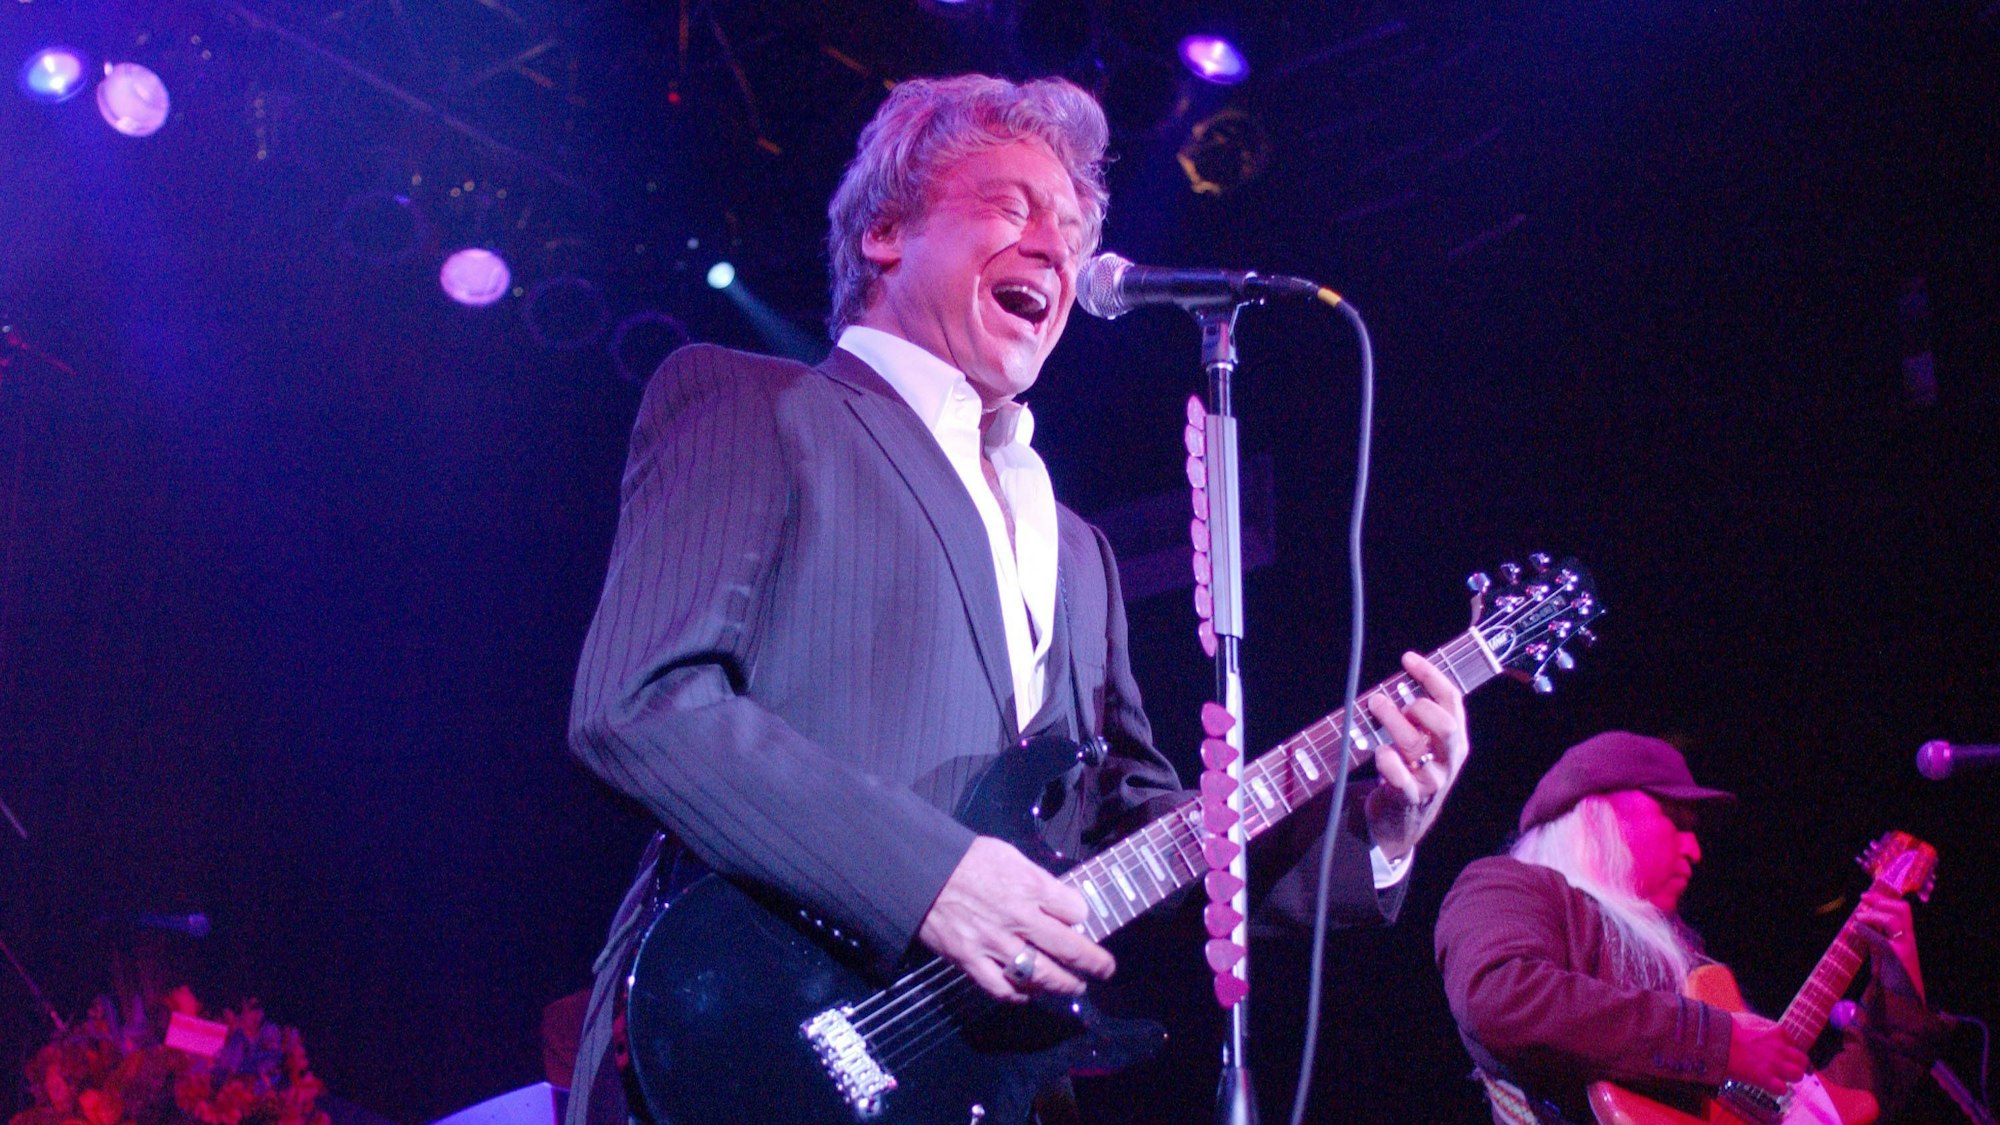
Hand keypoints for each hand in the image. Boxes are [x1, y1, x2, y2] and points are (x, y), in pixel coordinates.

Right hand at [917, 836, 1115, 1001]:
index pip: (1076, 910)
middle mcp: (1018, 918)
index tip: (1080, 922)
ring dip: (1064, 985)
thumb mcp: (1008, 854)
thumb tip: (1058, 898)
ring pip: (1041, 975)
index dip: (1083, 917)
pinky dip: (1019, 996)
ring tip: (1075, 987)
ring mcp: (995, 943)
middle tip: (1105, 969)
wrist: (918, 872)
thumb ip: (1036, 879)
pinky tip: (1027, 995)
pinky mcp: (970, 960)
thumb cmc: (965, 859)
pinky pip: (1002, 988)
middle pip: (1069, 948)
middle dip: (1094, 963)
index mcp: (1030, 887)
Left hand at [1363, 651, 1470, 859]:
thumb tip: (1402, 679)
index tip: (1407, 658)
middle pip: (1446, 725)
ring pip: (1415, 746)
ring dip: (1391, 721)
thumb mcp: (1424, 743)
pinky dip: (1387, 760)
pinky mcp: (1410, 798)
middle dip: (1419, 707)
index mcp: (1455, 740)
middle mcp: (1448, 758)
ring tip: (1373, 706)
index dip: (1431, 675)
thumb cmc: (1412, 771)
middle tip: (1388, 699)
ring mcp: (1431, 780)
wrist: (1405, 823)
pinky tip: (1379, 753)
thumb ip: (1418, 716)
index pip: (1452, 700)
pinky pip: (1399, 777)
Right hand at [1726, 1012, 1808, 1095]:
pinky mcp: (1765, 1078)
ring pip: (1798, 1075)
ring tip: (1777, 1078)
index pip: (1795, 1044)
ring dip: (1789, 1078)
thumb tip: (1766, 1031)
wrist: (1716, 1037)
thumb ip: (1765, 1027)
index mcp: (1777, 1032)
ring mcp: (1774, 1064)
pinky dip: (1776, 1089)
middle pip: (1803, 1061)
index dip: (1789, 1052)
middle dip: (1796, 1065)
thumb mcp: (1751, 1019)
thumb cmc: (1727, 1027)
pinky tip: (1766, 1084)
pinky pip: (1782, 1089)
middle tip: (1784, 1069)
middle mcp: (1780, 1048)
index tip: (1782, 1055)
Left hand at [1853, 887, 1923, 1001]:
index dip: (1883, 900)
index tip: (1865, 896)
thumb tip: (1859, 925)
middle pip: (1904, 909)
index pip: (1901, 910)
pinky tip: (1856, 929)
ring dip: (1874, 915)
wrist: (1905, 1005)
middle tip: (1864, 901)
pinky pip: (1883, 941)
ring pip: (1895, 920)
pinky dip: (1868, 932)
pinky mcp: (1898, 961)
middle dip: (1882, 901)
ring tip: (1859, 918)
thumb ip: (1875, 940)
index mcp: (1906, 937)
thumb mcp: (1882, 955)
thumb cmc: (1892, 980)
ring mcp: (1905, 950)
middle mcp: (1908, 940)